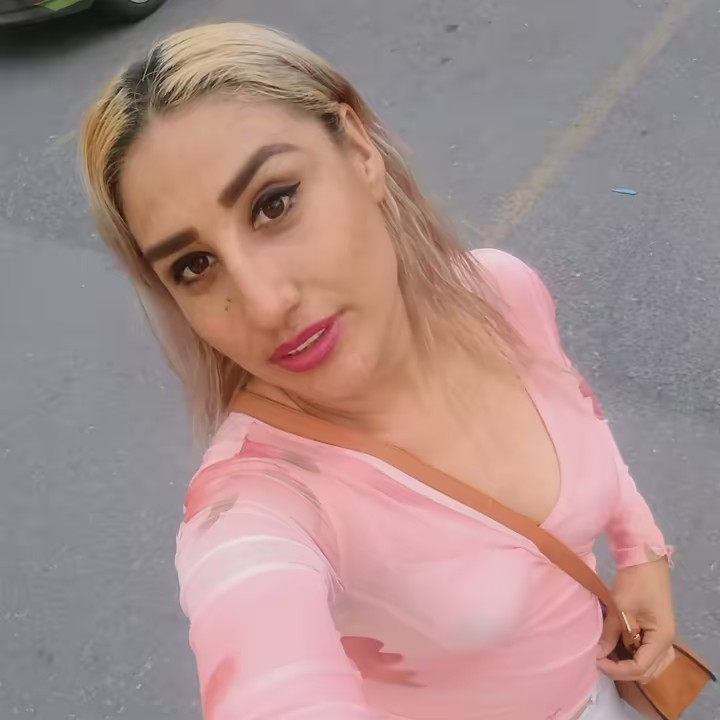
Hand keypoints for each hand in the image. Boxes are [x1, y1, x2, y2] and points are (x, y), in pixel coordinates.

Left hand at [597, 557, 675, 683]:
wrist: (645, 558)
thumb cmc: (635, 581)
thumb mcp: (620, 607)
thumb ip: (610, 633)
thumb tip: (597, 654)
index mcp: (661, 638)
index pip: (640, 667)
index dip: (617, 669)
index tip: (597, 661)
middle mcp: (667, 643)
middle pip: (647, 671)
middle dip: (623, 670)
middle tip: (600, 660)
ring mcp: (664, 637)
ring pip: (649, 665)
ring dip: (629, 665)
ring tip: (607, 656)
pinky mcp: (657, 630)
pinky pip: (648, 653)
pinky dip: (633, 655)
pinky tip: (616, 649)